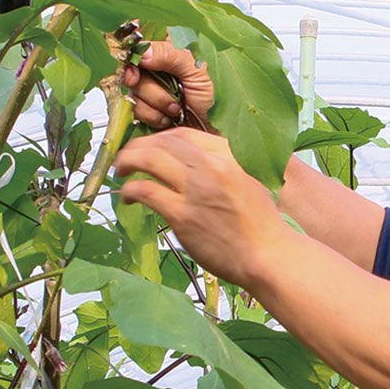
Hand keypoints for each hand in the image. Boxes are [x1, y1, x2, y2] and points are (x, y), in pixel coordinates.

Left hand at [114, 127, 287, 287]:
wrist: (268, 255)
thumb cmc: (260, 223)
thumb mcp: (249, 180)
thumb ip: (223, 166)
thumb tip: (193, 163)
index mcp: (228, 153)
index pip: (182, 134)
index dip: (158, 139)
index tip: (148, 149)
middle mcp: (211, 164)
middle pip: (162, 142)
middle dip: (137, 147)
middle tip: (126, 159)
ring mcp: (196, 188)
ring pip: (149, 159)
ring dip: (128, 163)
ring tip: (121, 172)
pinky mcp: (183, 214)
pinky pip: (146, 190)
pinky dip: (130, 190)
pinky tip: (128, 196)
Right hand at [121, 40, 214, 129]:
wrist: (208, 130)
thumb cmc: (209, 98)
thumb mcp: (196, 70)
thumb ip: (171, 56)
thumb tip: (144, 53)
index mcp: (167, 48)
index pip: (141, 38)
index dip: (136, 51)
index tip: (141, 63)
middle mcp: (153, 65)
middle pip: (132, 66)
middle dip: (151, 85)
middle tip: (170, 89)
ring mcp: (146, 85)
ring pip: (133, 89)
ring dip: (157, 102)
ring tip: (176, 106)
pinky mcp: (142, 106)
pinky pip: (135, 107)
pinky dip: (153, 115)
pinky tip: (167, 116)